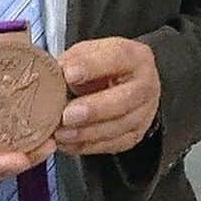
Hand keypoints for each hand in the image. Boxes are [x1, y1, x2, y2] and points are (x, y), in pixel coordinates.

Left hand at [55, 37, 160, 154]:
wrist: (122, 83)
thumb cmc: (103, 67)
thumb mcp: (89, 54)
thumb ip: (73, 61)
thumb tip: (53, 75)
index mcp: (136, 57)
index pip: (118, 58)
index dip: (93, 66)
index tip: (70, 74)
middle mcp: (146, 84)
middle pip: (125, 99)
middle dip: (94, 109)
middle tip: (67, 115)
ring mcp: (144, 112)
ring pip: (119, 126)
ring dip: (87, 132)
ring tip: (61, 133)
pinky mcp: (136, 134)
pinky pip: (113, 144)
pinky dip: (88, 146)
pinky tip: (69, 143)